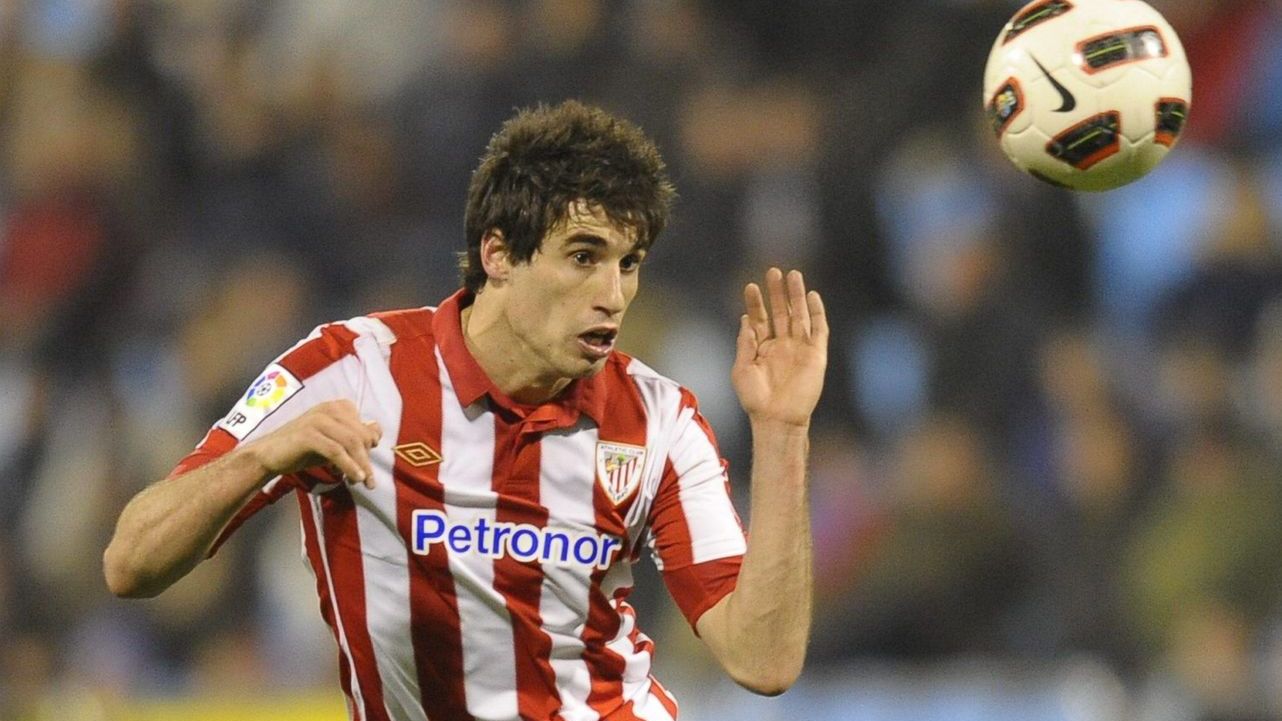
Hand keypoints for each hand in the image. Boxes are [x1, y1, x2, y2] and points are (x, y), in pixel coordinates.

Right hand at [240, 400, 382, 487]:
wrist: (268, 454)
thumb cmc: (302, 448)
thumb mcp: (332, 441)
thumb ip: (353, 437)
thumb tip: (377, 431)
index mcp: (337, 407)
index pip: (365, 426)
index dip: (371, 446)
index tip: (368, 464)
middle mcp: (329, 409)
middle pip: (361, 436)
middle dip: (367, 460)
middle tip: (369, 481)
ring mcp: (318, 420)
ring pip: (351, 443)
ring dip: (362, 465)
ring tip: (365, 483)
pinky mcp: (308, 434)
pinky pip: (336, 451)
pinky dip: (348, 466)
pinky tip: (354, 478)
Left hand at [732, 268, 827, 427]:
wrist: (776, 418)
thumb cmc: (755, 399)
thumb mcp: (743, 368)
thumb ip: (745, 343)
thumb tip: (745, 319)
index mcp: (763, 348)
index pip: (759, 319)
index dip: (755, 303)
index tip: (750, 286)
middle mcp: (782, 345)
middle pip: (780, 312)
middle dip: (776, 293)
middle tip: (773, 271)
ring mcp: (799, 348)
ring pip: (799, 315)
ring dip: (796, 296)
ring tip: (792, 274)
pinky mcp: (816, 354)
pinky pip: (819, 329)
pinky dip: (817, 312)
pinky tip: (812, 296)